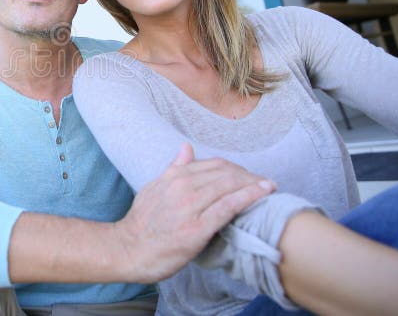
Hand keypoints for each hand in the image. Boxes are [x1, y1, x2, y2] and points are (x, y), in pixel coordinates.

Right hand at [113, 143, 275, 282]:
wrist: (128, 250)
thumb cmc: (142, 223)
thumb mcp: (154, 188)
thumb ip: (173, 169)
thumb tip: (186, 148)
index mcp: (174, 177)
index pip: (213, 165)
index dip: (236, 168)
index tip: (249, 175)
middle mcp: (183, 187)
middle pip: (226, 173)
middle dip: (248, 175)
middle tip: (263, 182)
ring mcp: (191, 207)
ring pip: (230, 186)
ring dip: (254, 183)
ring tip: (269, 186)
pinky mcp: (198, 228)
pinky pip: (229, 206)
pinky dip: (250, 197)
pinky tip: (264, 193)